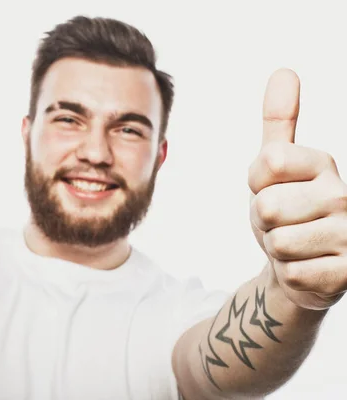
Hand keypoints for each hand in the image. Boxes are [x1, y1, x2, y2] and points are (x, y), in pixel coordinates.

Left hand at [249, 68, 346, 309]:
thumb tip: (284, 72)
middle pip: (268, 206)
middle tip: (282, 222)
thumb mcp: (275, 166)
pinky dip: (289, 272)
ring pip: (278, 240)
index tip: (273, 187)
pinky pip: (291, 271)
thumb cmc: (285, 210)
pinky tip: (306, 266)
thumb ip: (279, 122)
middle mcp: (344, 195)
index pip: (268, 161)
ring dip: (275, 247)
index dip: (257, 182)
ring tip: (294, 243)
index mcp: (323, 164)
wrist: (300, 264)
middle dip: (264, 220)